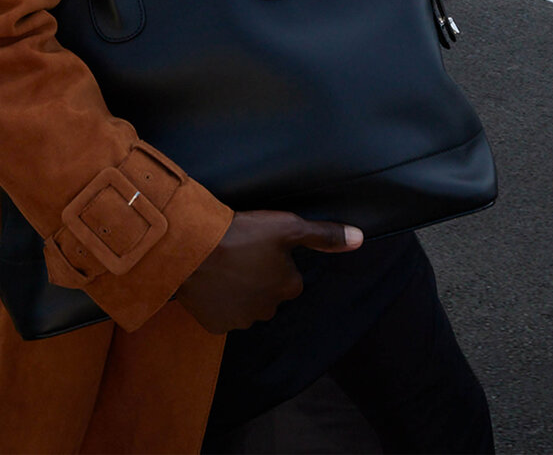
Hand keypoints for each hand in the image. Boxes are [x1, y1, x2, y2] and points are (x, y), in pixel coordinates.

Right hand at [176, 210, 363, 333]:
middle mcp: (269, 310)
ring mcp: (241, 321)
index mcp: (289, 287)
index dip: (273, 258)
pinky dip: (218, 301)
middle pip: (268, 292)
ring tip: (222, 265)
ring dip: (238, 289)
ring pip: (245, 304)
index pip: (288, 275)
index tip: (257, 244)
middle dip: (257, 277)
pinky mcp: (217, 325)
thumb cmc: (242, 233)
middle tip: (239, 253)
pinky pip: (222, 313)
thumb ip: (324, 235)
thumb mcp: (287, 226)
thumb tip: (359, 238)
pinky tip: (210, 282)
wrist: (193, 249)